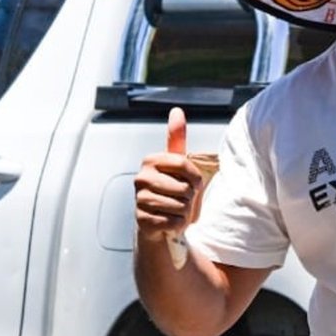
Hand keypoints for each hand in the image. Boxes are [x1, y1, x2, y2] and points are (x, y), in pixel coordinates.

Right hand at [134, 107, 203, 240]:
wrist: (158, 221)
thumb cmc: (171, 190)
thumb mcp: (177, 164)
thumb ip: (176, 137)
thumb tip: (176, 110)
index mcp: (151, 160)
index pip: (185, 164)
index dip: (196, 178)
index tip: (192, 182)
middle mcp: (141, 178)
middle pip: (185, 187)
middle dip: (190, 197)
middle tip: (180, 199)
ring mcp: (139, 199)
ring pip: (180, 206)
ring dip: (184, 212)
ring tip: (175, 210)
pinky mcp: (142, 220)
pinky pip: (173, 222)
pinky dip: (177, 224)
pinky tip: (169, 221)